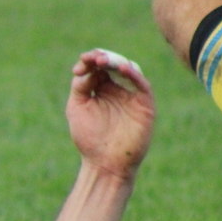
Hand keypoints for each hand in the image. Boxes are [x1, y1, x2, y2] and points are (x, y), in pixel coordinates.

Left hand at [67, 49, 154, 181]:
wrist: (105, 162)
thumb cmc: (89, 138)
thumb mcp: (77, 108)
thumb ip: (81, 87)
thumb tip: (86, 69)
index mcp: (99, 90)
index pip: (96, 68)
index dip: (87, 62)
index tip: (77, 69)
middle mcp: (116, 89)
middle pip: (111, 64)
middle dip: (101, 58)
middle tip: (91, 58)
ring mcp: (131, 95)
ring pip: (127, 69)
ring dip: (115, 61)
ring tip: (102, 61)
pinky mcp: (144, 103)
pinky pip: (141, 84)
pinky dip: (133, 73)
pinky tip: (122, 68)